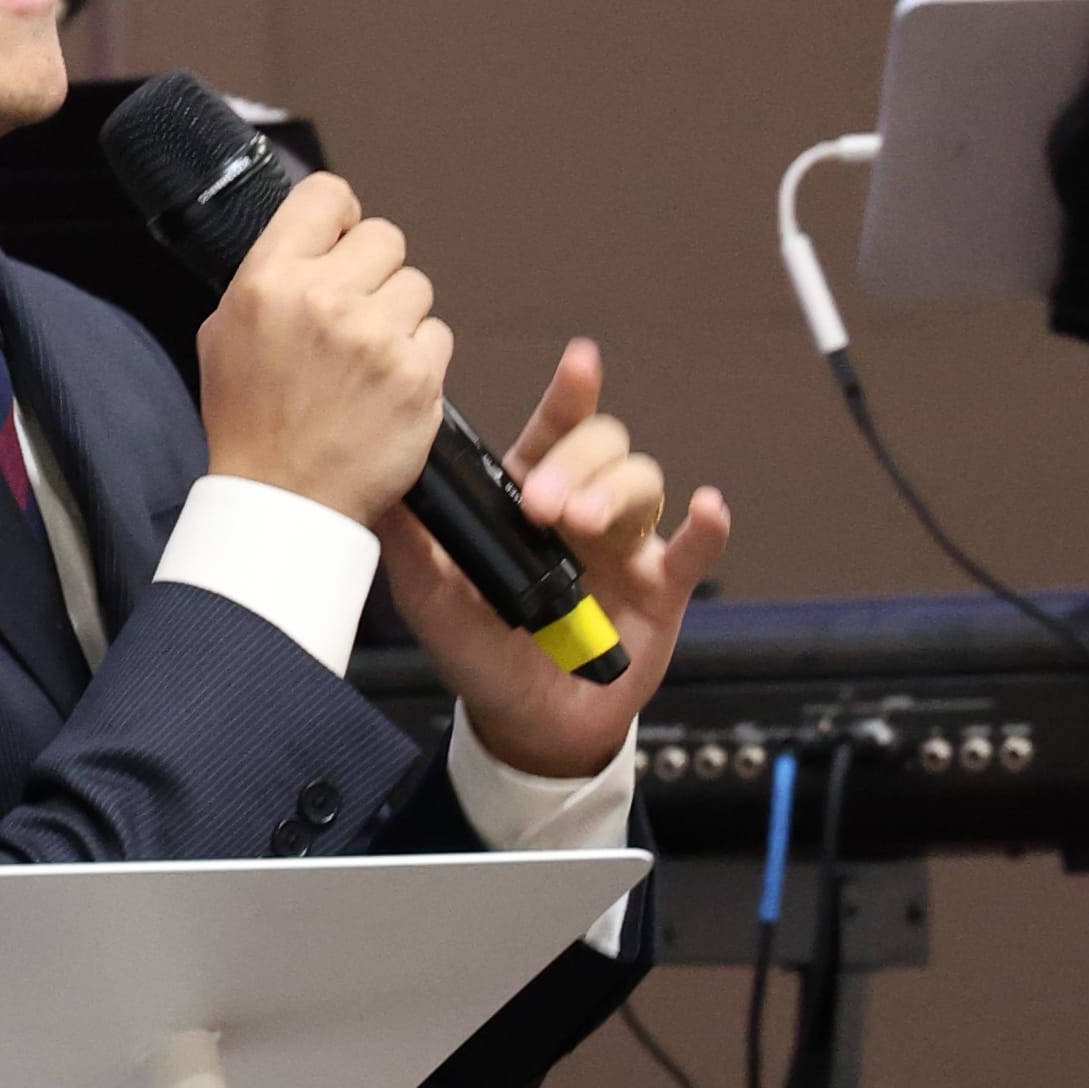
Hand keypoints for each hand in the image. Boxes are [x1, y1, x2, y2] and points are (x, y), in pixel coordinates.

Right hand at [192, 169, 449, 523]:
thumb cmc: (251, 423)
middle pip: (385, 237)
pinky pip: (438, 337)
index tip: (341, 241)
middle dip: (374, 273)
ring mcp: (375, 338)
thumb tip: (311, 236)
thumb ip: (267, 276)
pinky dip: (419, 361)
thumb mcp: (223, 333)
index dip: (340, 217)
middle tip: (355, 316)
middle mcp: (323, 299)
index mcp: (269, 281)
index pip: (327, 194)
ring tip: (367, 361)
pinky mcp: (416, 376)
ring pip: (417, 287)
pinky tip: (387, 388)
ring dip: (400, 318)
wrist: (281, 502)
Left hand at [375, 338, 729, 783]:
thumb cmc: (478, 653)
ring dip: (615, 491)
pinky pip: (692, 547)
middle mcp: (582, 510)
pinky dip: (705, 525)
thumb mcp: (429, 594)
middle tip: (543, 503)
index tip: (580, 363)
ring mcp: (625, 545)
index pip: (554, 431)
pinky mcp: (661, 588)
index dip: (569, 395)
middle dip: (577, 461)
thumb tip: (382, 481)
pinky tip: (705, 508)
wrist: (523, 724)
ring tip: (584, 524)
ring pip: (643, 482)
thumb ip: (412, 538)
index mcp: (529, 499)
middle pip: (603, 446)